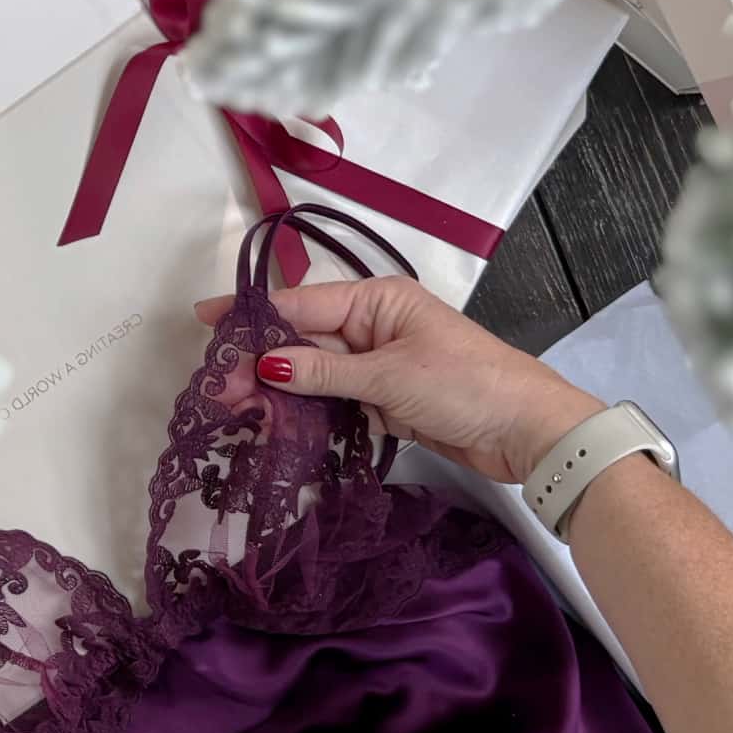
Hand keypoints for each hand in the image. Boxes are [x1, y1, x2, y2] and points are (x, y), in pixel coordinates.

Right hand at [196, 276, 601, 485]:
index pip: (301, 304)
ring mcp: (378, 366)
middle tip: (215, 390)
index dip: (251, 315)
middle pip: (302, 340)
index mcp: (377, 300)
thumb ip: (323, 373)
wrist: (526, 432)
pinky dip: (306, 413)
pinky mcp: (385, 402)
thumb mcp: (389, 376)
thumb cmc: (465, 385)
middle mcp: (373, 327)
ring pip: (313, 374)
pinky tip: (275, 426)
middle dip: (258, 362)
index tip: (205, 322)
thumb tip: (265, 366)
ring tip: (236, 412)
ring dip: (278, 392)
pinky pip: (333, 402)